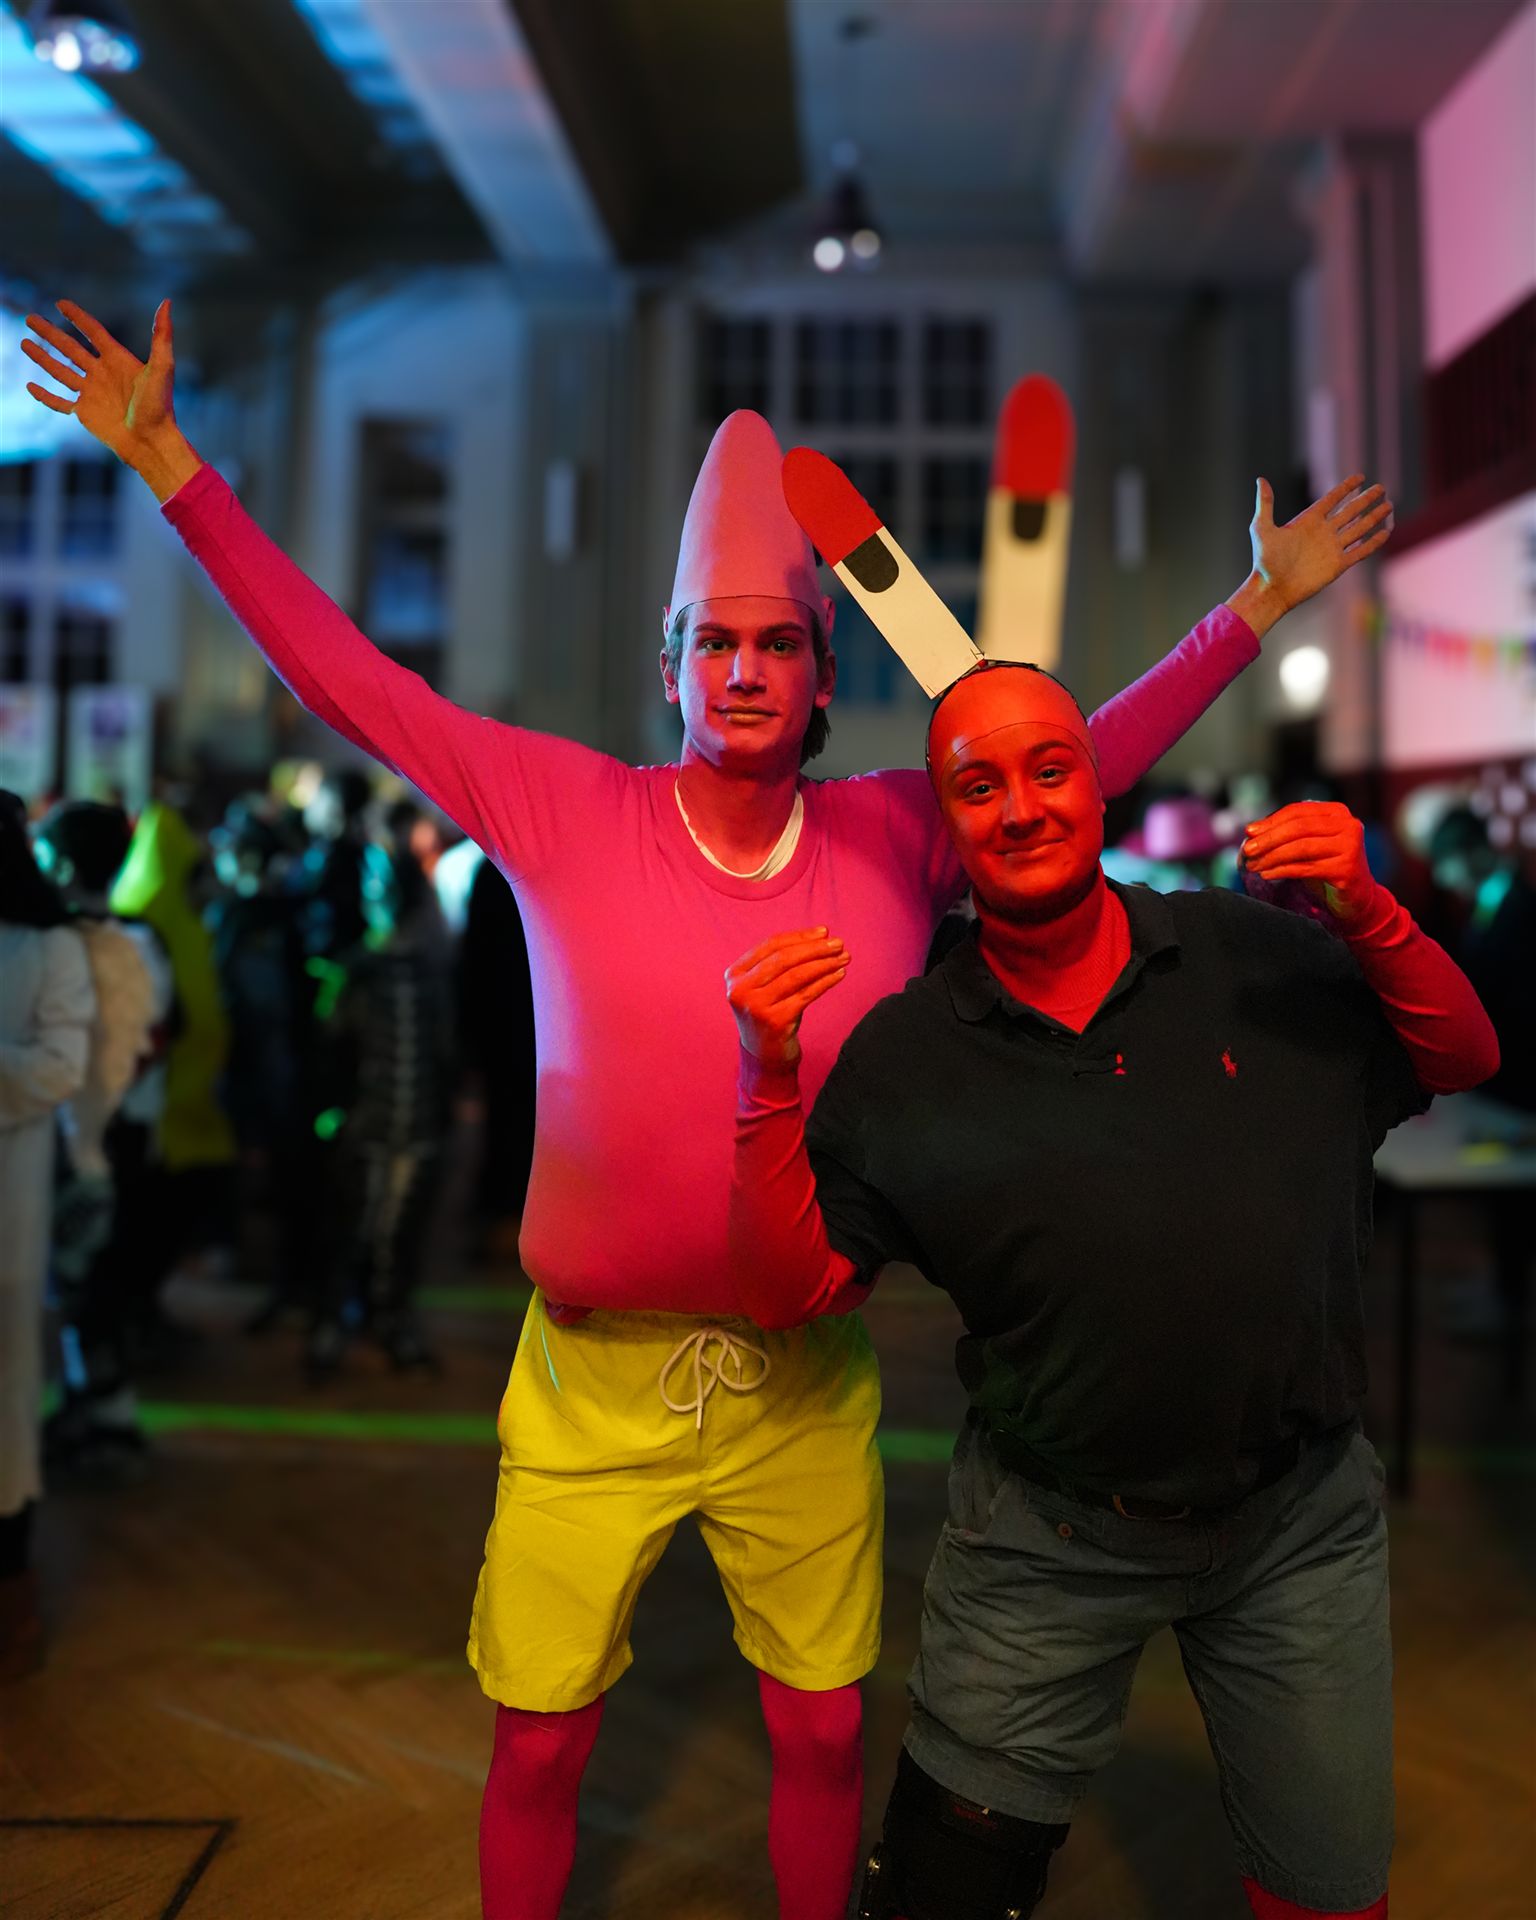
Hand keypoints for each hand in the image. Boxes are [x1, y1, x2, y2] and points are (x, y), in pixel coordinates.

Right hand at [22, 300, 198, 501]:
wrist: (151, 442)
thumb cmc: (159, 407)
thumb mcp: (163, 367)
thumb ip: (162, 335)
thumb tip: (167, 303)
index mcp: (118, 360)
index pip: (94, 332)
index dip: (77, 317)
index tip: (60, 303)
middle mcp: (103, 374)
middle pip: (71, 348)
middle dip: (50, 333)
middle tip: (30, 318)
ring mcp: (92, 393)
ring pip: (61, 371)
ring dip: (42, 357)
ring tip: (24, 342)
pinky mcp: (85, 413)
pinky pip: (59, 402)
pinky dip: (45, 395)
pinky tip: (30, 385)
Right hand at [726, 928, 848, 1069]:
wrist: (764, 1056)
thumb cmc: (770, 1014)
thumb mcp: (765, 986)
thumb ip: (781, 963)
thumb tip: (820, 937)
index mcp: (734, 974)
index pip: (770, 945)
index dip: (799, 936)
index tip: (824, 932)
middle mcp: (740, 989)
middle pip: (784, 958)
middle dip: (815, 948)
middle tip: (839, 944)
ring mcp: (756, 1006)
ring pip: (797, 975)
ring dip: (824, 963)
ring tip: (843, 958)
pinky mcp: (775, 1021)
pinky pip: (806, 994)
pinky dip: (825, 982)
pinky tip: (839, 975)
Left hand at [1241, 802, 1375, 922]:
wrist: (1356, 895)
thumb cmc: (1327, 865)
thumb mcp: (1309, 843)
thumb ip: (1287, 833)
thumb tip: (1251, 831)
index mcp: (1337, 812)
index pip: (1297, 811)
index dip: (1271, 821)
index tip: (1249, 832)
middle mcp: (1348, 825)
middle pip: (1298, 828)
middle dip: (1268, 839)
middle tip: (1247, 850)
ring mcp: (1350, 847)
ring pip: (1300, 848)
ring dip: (1272, 857)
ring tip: (1253, 865)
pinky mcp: (1347, 869)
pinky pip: (1306, 868)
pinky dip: (1282, 871)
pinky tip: (1267, 874)